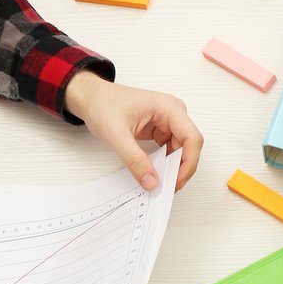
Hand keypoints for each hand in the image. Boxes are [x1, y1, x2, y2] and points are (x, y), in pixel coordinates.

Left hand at [63, 73, 202, 189]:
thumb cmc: (102, 104)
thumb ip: (134, 160)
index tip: (177, 180)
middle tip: (168, 186)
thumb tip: (151, 181)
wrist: (90, 97)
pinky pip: (170, 149)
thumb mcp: (116, 135)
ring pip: (181, 149)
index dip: (189, 162)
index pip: (192, 138)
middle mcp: (173, 113)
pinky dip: (165, 162)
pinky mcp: (161, 129)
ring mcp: (168, 121)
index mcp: (168, 107)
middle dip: (181, 167)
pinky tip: (156, 170)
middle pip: (189, 145)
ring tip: (160, 180)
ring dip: (173, 166)